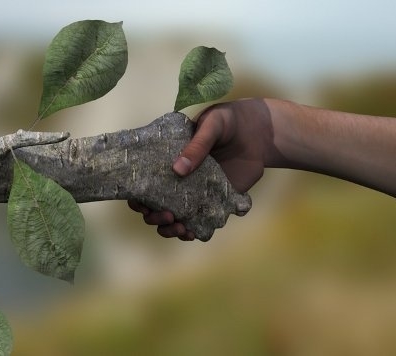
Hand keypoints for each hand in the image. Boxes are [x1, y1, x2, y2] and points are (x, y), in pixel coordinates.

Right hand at [129, 98, 274, 239]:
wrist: (257, 132)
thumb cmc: (227, 122)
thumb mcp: (211, 125)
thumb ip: (197, 145)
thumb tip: (178, 170)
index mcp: (168, 160)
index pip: (144, 182)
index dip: (137, 196)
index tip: (141, 202)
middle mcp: (178, 180)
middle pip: (154, 206)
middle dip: (153, 217)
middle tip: (166, 215)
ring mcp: (196, 193)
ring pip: (174, 219)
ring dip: (170, 229)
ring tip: (180, 227)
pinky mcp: (215, 202)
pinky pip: (200, 221)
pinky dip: (193, 231)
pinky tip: (192, 232)